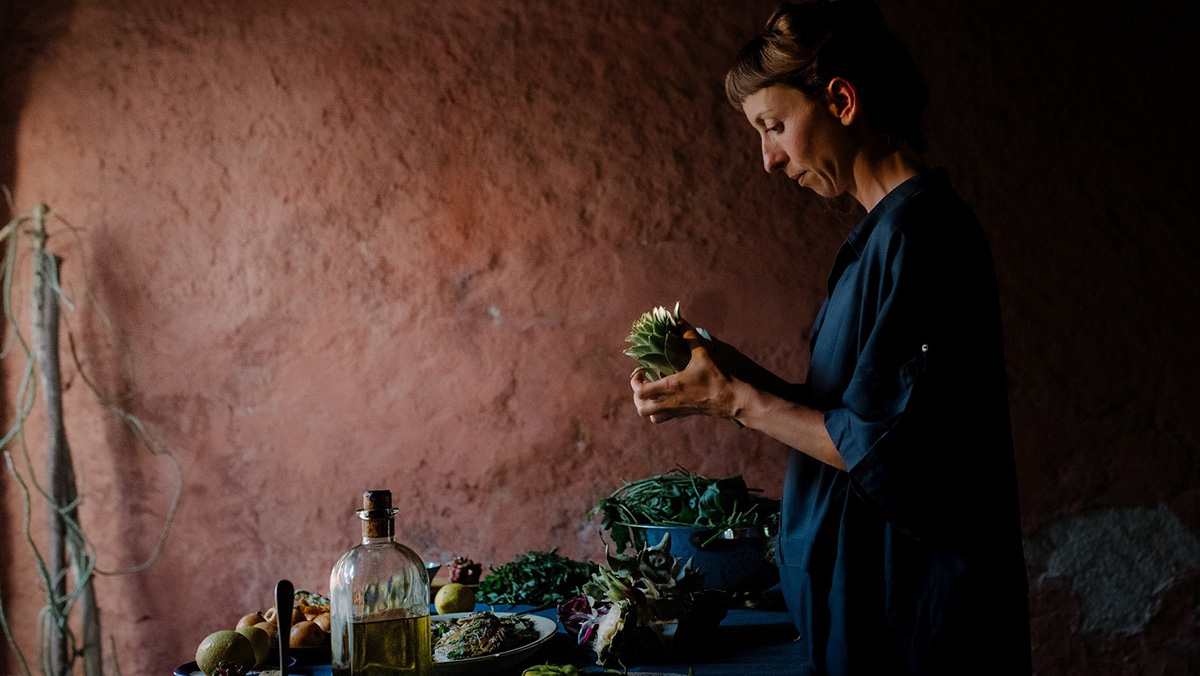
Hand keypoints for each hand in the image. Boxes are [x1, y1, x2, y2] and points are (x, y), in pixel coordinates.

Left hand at [630, 321, 744, 423]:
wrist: (735, 401)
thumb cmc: (718, 377)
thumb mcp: (703, 353)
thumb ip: (689, 336)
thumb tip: (678, 320)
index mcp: (672, 387)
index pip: (641, 392)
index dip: (636, 381)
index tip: (643, 369)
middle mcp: (671, 402)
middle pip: (642, 408)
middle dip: (637, 397)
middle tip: (644, 382)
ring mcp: (678, 411)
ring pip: (652, 417)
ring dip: (647, 406)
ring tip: (651, 393)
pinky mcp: (685, 414)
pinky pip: (665, 418)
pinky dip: (659, 411)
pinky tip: (666, 397)